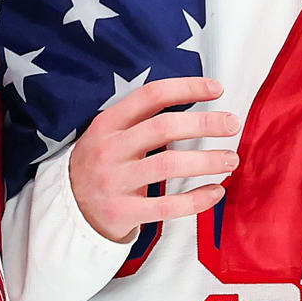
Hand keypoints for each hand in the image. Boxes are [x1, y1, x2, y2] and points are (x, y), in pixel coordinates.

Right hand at [69, 76, 239, 242]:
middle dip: (204, 123)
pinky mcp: (122, 212)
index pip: (151, 96)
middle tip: (233, 124)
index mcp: (107, 123)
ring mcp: (114, 182)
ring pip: (169, 165)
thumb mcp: (110, 134)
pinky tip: (216, 191)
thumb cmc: (102, 164)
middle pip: (164, 128)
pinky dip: (197, 199)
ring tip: (231, 159)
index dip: (187, 88)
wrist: (69, 209)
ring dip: (206, 161)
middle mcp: (109, 149)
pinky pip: (168, 205)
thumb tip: (196, 98)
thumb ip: (142, 118)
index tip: (217, 89)